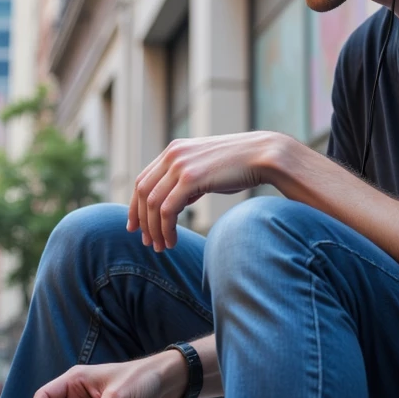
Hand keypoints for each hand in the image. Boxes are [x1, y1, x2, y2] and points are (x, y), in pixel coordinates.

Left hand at [128, 132, 285, 250]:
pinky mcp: (190, 178)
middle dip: (142, 222)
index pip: (142, 180)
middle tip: (148, 243)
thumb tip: (176, 202)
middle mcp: (173, 155)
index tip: (134, 227)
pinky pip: (168, 210)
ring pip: (153, 204)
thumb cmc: (240, 166)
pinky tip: (172, 241)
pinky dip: (166, 229)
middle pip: (143, 193)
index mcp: (174, 150)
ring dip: (154, 230)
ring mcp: (180, 165)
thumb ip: (187, 181)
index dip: (135, 206)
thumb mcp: (206, 169)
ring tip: (162, 247)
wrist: (264, 155)